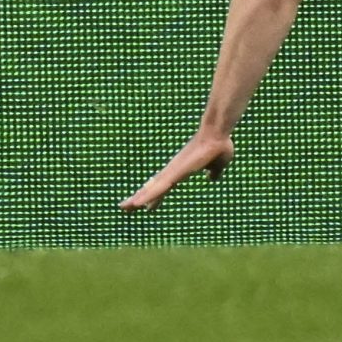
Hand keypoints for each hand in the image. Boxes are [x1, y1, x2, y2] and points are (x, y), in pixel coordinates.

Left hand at [120, 131, 234, 210]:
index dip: (154, 195)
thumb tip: (211, 178)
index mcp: (181, 170)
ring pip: (152, 188)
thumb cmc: (218, 146)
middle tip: (123, 206)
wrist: (218, 134)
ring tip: (124, 207)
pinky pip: (160, 186)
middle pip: (152, 187)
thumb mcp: (218, 165)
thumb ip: (214, 172)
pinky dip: (149, 195)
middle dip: (138, 197)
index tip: (144, 205)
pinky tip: (138, 203)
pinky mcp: (176, 171)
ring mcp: (173, 170)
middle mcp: (173, 170)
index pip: (164, 185)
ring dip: (138, 198)